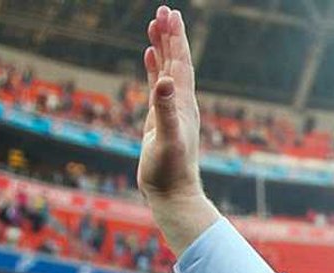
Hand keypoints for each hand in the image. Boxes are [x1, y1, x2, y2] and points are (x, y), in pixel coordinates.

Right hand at [138, 6, 198, 201]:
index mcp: (184, 102)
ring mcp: (170, 109)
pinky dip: (154, 68)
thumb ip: (165, 110)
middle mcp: (180, 102)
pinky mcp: (159, 119)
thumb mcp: (166, 139)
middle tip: (162, 10)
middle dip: (170, 35)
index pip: (181, 62)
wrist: (172, 194)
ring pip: (167, 70)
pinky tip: (149, 56)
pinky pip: (157, 86)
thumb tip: (165, 82)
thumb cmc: (170, 171)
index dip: (176, 38)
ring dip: (162, 47)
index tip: (170, 14)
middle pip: (176, 61)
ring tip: (154, 24)